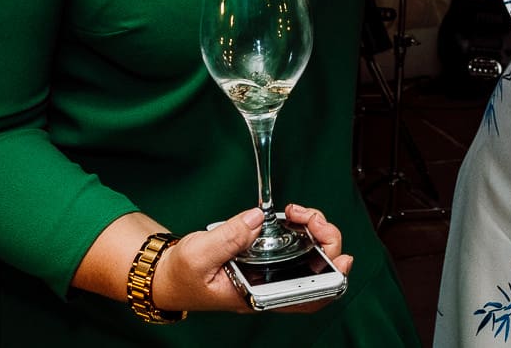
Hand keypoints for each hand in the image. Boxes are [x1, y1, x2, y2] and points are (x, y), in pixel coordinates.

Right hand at [153, 204, 354, 314]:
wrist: (167, 275)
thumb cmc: (182, 275)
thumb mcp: (199, 254)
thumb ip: (229, 236)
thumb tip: (258, 218)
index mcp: (256, 295)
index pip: (306, 298)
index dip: (331, 280)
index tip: (343, 258)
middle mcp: (268, 285)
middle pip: (314, 271)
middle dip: (324, 241)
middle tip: (310, 217)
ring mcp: (268, 272)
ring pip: (307, 255)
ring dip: (312, 230)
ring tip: (297, 211)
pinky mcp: (263, 257)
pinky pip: (292, 245)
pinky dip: (298, 227)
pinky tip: (290, 216)